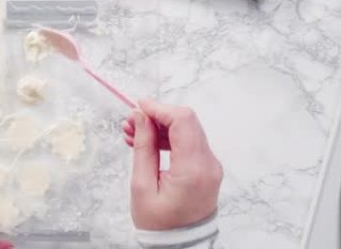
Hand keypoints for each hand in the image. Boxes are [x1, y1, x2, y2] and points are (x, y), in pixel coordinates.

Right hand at [122, 99, 222, 230]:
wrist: (180, 246)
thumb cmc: (159, 224)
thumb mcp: (142, 185)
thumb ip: (143, 146)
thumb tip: (141, 117)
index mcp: (193, 169)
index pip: (182, 121)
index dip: (159, 108)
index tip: (137, 106)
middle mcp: (208, 164)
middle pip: (186, 122)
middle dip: (157, 116)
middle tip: (129, 123)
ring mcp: (211, 166)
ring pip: (187, 130)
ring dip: (160, 127)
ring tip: (132, 135)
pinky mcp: (207, 169)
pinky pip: (189, 143)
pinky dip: (168, 138)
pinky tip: (147, 144)